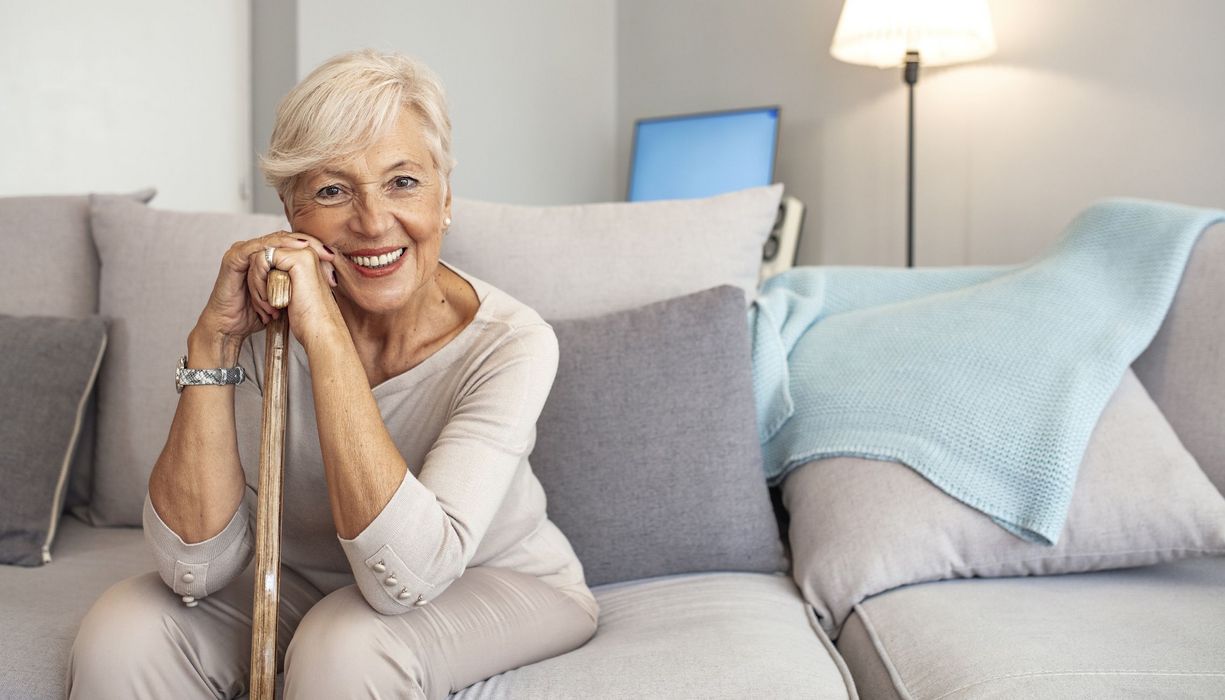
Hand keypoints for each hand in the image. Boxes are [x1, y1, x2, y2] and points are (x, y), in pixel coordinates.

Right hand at [195, 232, 336, 344]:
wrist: (231, 327)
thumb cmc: (257, 314)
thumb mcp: (287, 297)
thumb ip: (300, 284)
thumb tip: (329, 281)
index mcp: (268, 258)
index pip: (293, 244)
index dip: (314, 248)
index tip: (333, 258)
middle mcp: (255, 251)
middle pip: (286, 238)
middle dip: (308, 244)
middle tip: (327, 252)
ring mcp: (243, 252)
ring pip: (272, 241)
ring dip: (292, 246)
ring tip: (309, 249)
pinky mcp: (234, 259)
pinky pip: (255, 249)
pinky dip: (271, 250)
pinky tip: (287, 252)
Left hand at [259, 240, 346, 346]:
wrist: (321, 333)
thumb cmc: (309, 320)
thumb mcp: (290, 294)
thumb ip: (279, 279)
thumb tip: (258, 274)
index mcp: (306, 259)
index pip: (270, 259)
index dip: (261, 281)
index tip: (267, 306)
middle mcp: (307, 252)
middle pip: (263, 257)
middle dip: (256, 283)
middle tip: (265, 308)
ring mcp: (304, 253)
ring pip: (259, 258)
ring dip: (255, 285)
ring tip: (267, 307)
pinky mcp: (297, 259)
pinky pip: (261, 261)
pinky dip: (257, 281)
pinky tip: (269, 300)